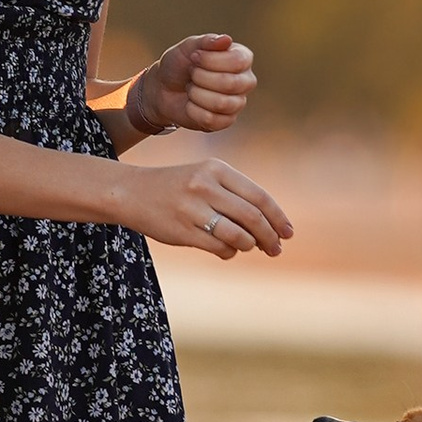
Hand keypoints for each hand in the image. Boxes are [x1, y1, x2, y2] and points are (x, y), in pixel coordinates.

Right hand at [124, 152, 290, 256]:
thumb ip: (236, 196)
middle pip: (252, 218)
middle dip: (270, 237)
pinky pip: (220, 248)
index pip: (259, 196)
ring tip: (249, 247)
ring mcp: (193, 209)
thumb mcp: (206, 177)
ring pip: (238, 236)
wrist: (133, 192)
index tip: (288, 232)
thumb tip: (271, 226)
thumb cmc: (178, 187)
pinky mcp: (183, 231)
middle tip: (276, 249)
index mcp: (216, 169)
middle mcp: (205, 186)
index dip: (278, 217)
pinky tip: (227, 249)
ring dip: (250, 246)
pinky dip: (230, 252)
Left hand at [129, 33, 256, 136]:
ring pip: (221, 104)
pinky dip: (193, 110)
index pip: (238, 61)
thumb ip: (207, 41)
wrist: (163, 88)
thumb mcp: (188, 47)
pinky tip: (190, 104)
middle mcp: (245, 81)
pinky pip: (211, 119)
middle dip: (201, 78)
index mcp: (242, 58)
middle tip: (191, 74)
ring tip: (191, 88)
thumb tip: (227, 40)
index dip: (210, 60)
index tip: (194, 57)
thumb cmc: (179, 64)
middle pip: (231, 83)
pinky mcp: (226, 121)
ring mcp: (237, 103)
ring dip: (196, 94)